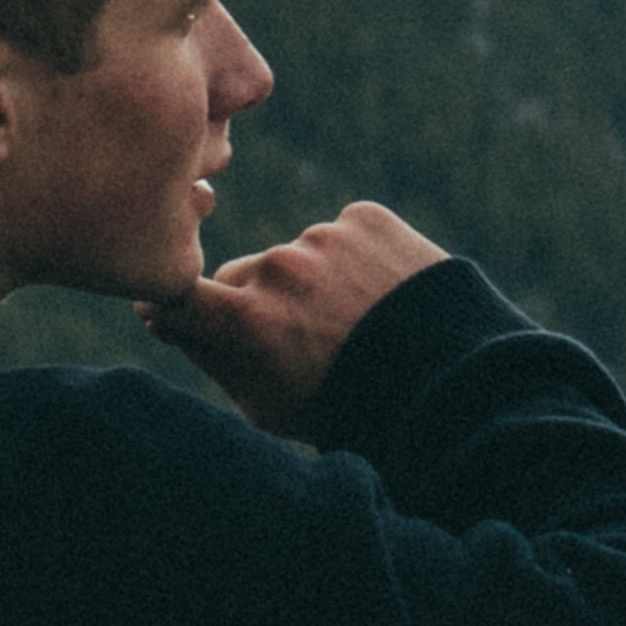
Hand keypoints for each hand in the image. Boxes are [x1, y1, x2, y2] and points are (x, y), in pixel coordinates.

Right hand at [150, 201, 445, 433]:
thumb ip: (212, 359)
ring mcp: (325, 237)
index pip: (175, 294)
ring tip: (359, 326)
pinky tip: (384, 297)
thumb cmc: (354, 407)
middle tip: (304, 343)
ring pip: (297, 256)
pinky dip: (355, 260)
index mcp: (248, 322)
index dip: (170, 305)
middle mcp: (279, 269)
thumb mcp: (272, 408)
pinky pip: (343, 235)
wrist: (457, 383)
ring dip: (313, 283)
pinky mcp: (367, 218)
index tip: (171, 315)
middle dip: (256, 304)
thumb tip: (167, 320)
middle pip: (242, 278)